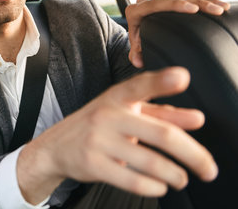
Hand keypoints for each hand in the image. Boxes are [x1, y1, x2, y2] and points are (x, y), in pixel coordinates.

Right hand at [17, 67, 217, 204]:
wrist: (55, 146)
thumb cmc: (97, 126)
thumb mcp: (126, 113)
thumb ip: (162, 114)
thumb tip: (197, 119)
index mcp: (117, 97)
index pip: (141, 86)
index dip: (162, 81)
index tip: (182, 77)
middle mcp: (108, 115)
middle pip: (161, 134)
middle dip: (193, 155)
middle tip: (209, 169)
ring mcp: (99, 140)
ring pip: (151, 162)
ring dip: (175, 175)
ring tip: (181, 179)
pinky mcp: (93, 164)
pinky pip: (132, 180)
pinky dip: (154, 187)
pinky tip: (159, 186)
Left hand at [125, 0, 229, 67]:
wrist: (135, 22)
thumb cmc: (137, 34)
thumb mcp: (136, 43)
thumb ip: (136, 53)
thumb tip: (138, 61)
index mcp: (136, 10)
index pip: (157, 4)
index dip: (176, 5)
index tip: (193, 9)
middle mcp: (146, 0)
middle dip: (199, 3)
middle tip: (215, 10)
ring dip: (206, 1)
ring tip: (221, 8)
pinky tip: (216, 2)